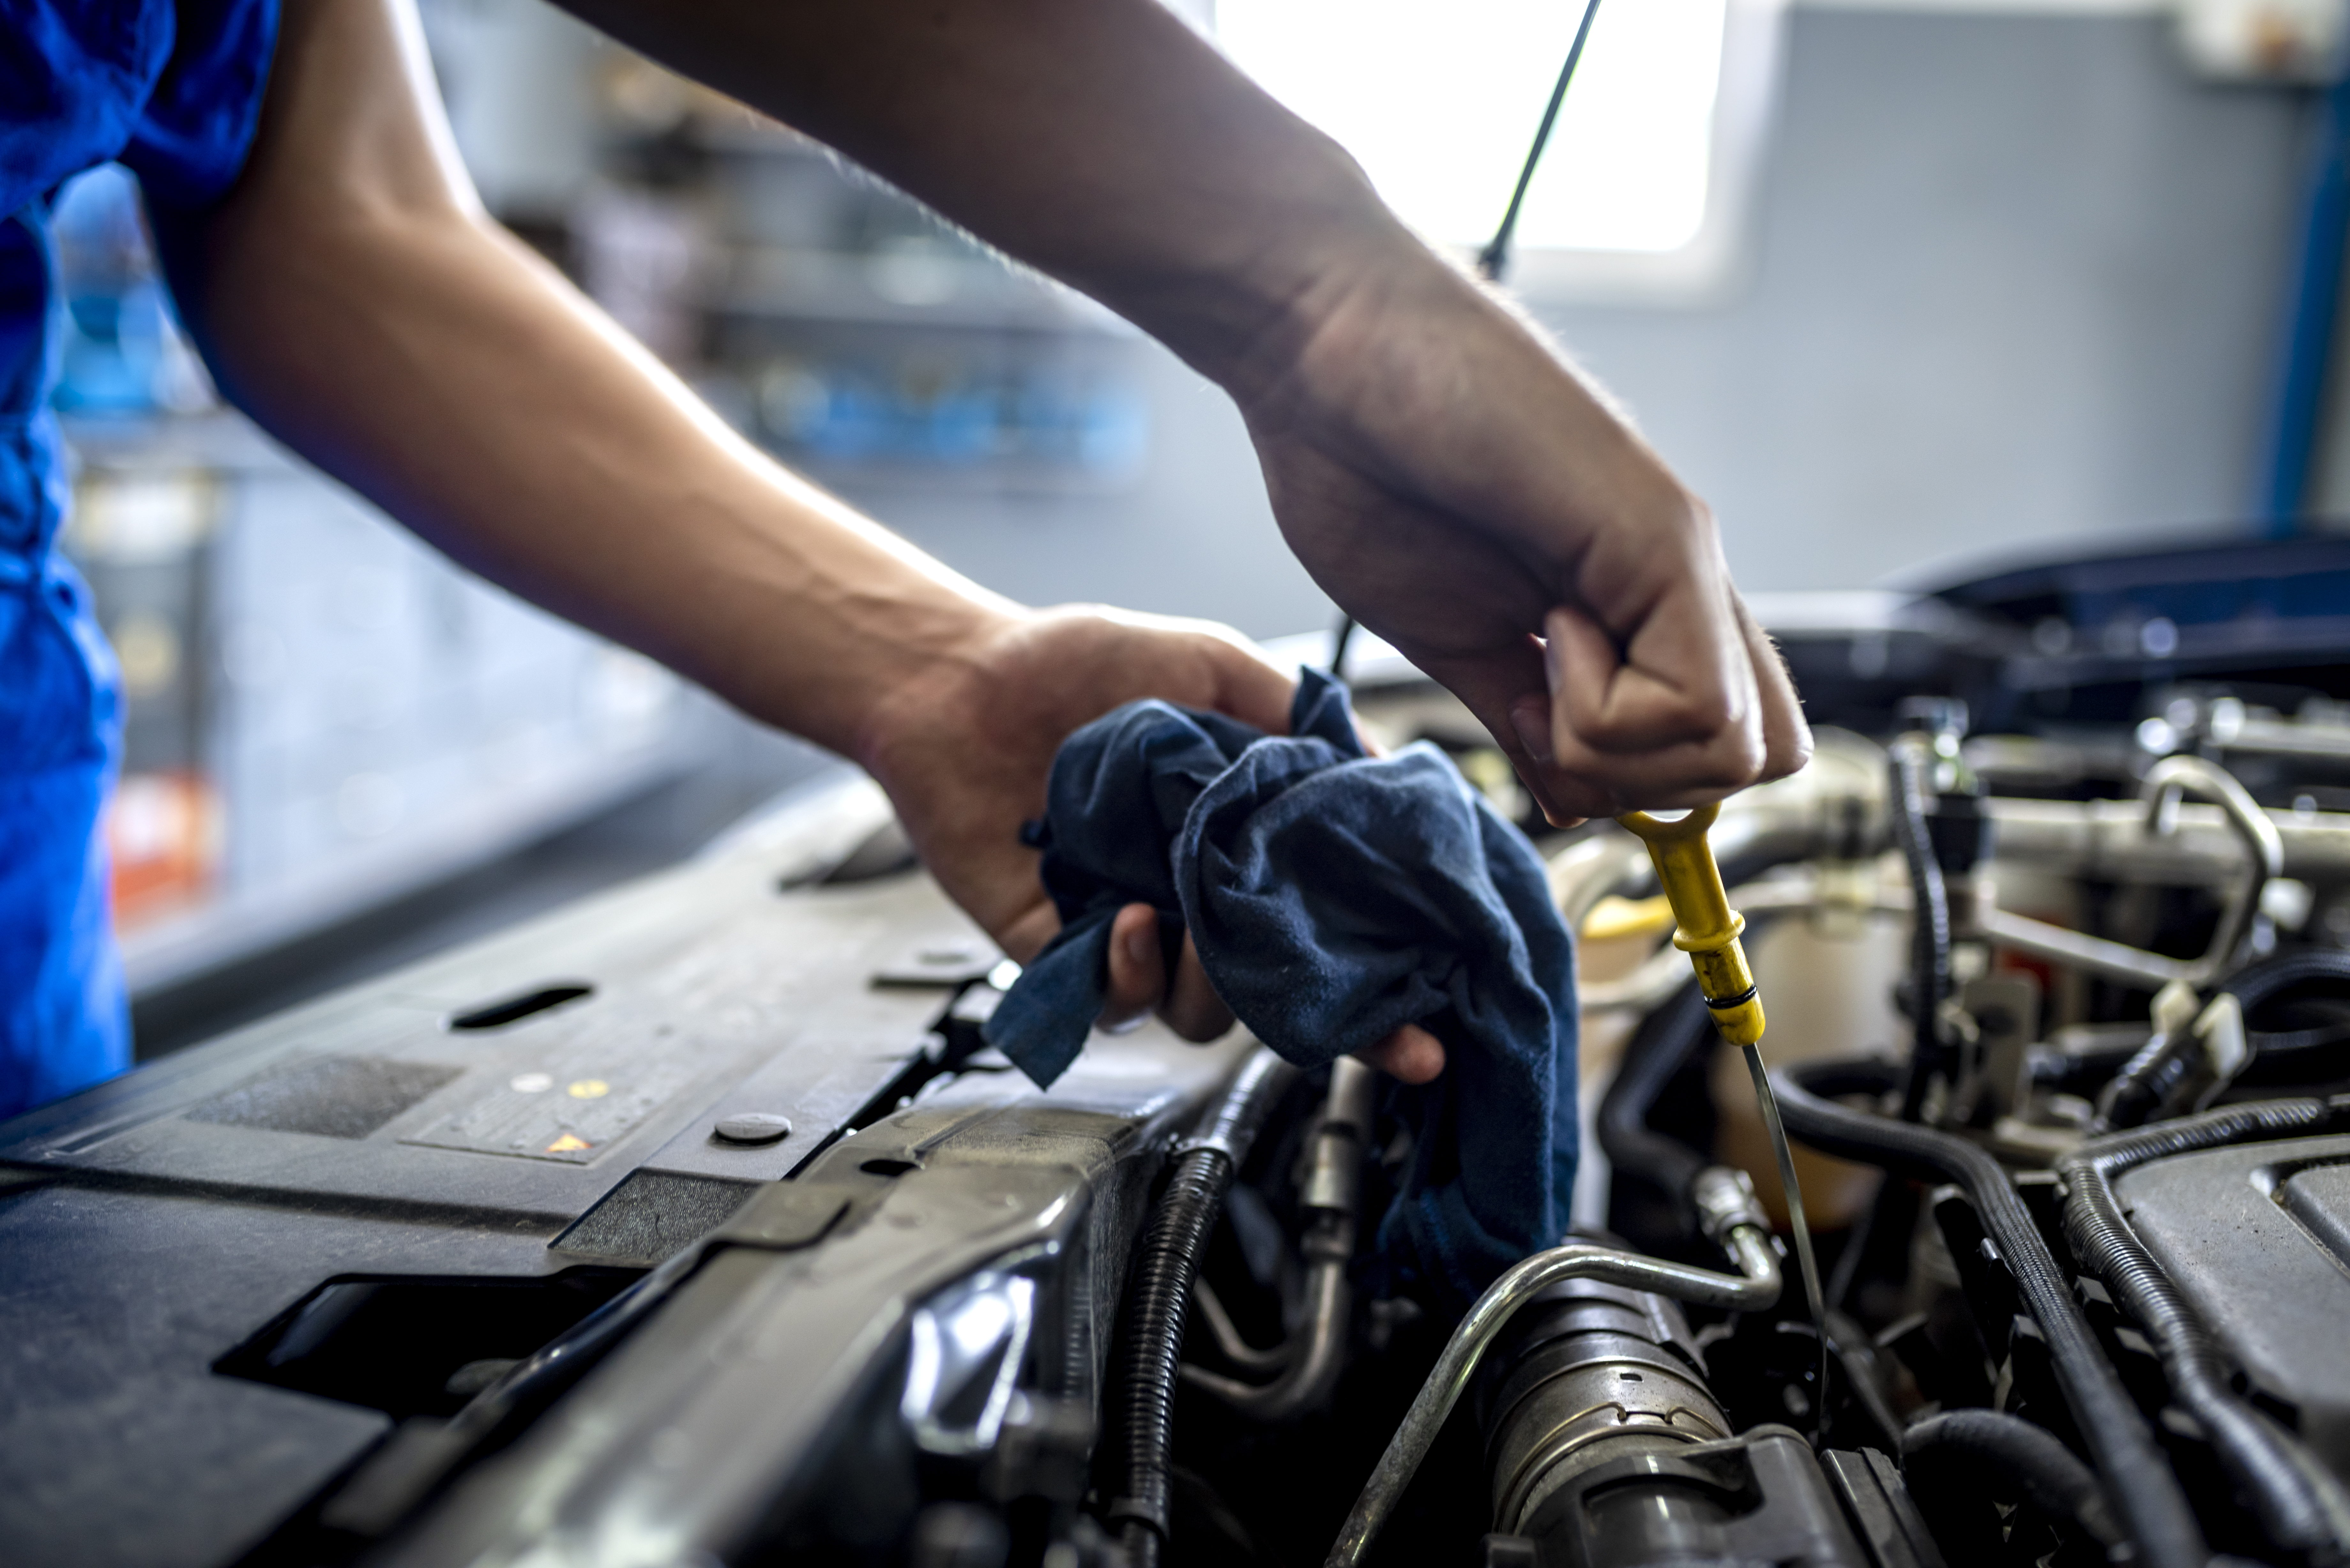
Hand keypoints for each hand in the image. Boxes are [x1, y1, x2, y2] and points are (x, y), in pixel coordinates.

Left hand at [857, 605, 1443, 1081]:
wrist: (959, 677)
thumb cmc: (1075, 663)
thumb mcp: (1209, 664)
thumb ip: (1291, 715)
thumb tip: (1376, 762)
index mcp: (1246, 842)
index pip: (1329, 929)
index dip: (1379, 986)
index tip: (1422, 1029)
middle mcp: (1196, 897)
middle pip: (1277, 993)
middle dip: (1313, 1014)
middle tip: (1316, 978)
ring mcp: (1132, 930)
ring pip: (1201, 1013)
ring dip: (1213, 985)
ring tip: (1191, 924)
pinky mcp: (1061, 951)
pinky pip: (1112, 1003)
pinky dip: (1129, 973)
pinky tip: (1124, 917)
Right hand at [1234, 248, 1810, 822]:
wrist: (1325, 345)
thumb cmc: (1363, 461)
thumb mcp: (1447, 635)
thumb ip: (1519, 714)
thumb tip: (1569, 799)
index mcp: (1626, 602)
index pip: (1721, 738)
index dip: (1641, 779)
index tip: (1540, 730)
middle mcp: (1675, 579)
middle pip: (1756, 758)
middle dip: (1643, 778)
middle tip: (1544, 703)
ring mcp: (1679, 556)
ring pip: (1737, 750)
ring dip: (1616, 745)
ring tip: (1538, 646)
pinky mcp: (1665, 536)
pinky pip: (1697, 705)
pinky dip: (1605, 710)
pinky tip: (1544, 627)